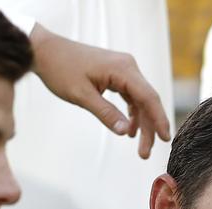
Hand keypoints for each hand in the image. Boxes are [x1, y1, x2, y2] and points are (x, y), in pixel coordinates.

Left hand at [27, 24, 171, 158]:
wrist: (46, 51)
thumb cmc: (61, 70)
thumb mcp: (82, 96)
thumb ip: (105, 113)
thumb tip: (125, 132)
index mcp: (123, 69)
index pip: (149, 97)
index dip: (159, 119)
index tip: (166, 139)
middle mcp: (128, 66)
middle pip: (146, 101)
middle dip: (149, 128)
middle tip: (145, 154)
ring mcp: (123, 70)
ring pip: (139, 100)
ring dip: (141, 123)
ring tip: (140, 148)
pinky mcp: (116, 74)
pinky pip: (130, 96)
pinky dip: (131, 113)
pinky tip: (128, 130)